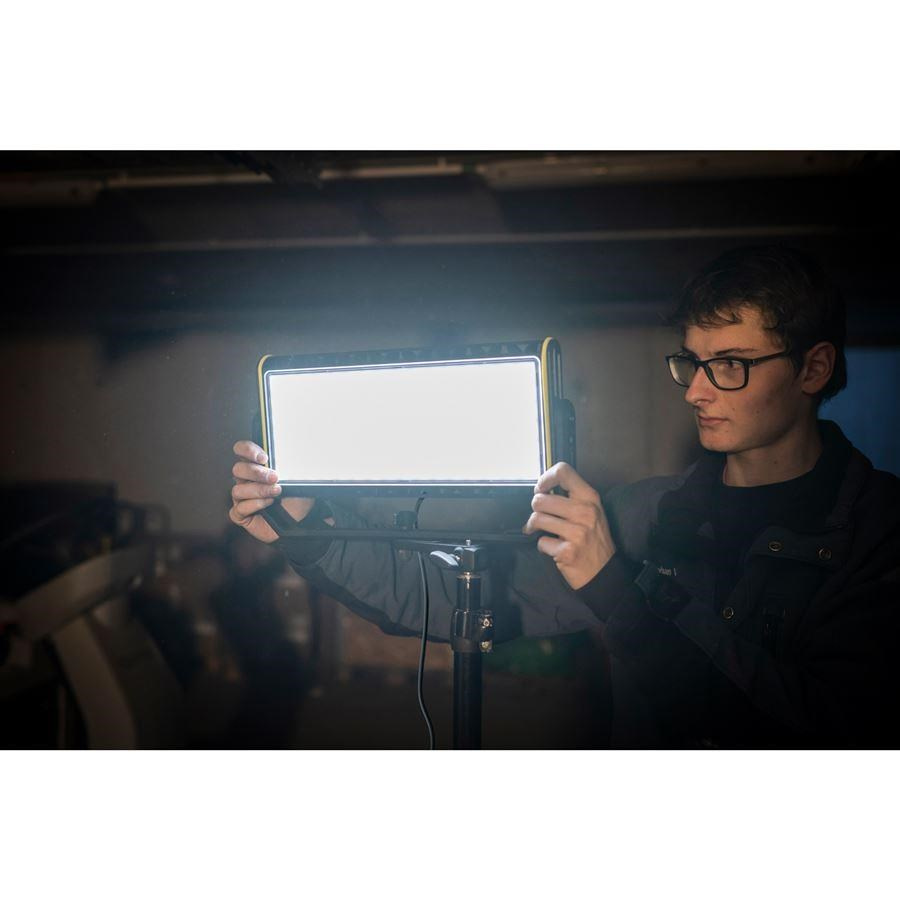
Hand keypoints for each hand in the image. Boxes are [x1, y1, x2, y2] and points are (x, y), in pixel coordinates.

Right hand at [229, 440, 314, 543]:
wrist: (300, 520)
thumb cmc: (296, 497)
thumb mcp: (297, 478)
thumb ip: (291, 463)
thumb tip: (293, 449)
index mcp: (256, 466)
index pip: (242, 450)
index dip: (247, 450)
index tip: (264, 457)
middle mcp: (246, 481)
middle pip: (238, 469)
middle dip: (256, 472)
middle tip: (275, 478)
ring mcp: (242, 498)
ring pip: (238, 490)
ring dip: (259, 490)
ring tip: (276, 492)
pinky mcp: (241, 515)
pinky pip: (239, 509)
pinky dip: (254, 505)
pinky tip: (268, 504)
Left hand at [523, 462, 616, 589]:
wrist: (605, 572)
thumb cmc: (594, 539)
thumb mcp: (591, 511)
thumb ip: (571, 497)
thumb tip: (542, 488)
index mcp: (590, 498)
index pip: (563, 471)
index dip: (545, 478)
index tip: (541, 489)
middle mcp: (585, 512)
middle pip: (540, 499)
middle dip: (536, 509)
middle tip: (541, 516)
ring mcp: (577, 532)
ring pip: (536, 519)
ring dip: (532, 527)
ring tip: (538, 531)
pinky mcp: (567, 551)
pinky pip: (541, 542)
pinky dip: (543, 546)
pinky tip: (553, 548)